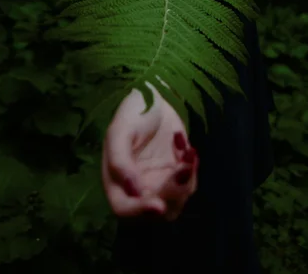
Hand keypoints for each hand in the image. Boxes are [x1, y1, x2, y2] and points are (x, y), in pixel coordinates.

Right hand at [102, 82, 198, 220]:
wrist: (154, 97)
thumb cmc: (132, 113)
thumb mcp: (120, 132)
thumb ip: (121, 162)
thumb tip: (133, 191)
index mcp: (116, 180)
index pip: (124, 208)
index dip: (140, 210)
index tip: (158, 205)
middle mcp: (137, 188)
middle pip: (156, 210)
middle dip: (172, 192)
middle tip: (182, 168)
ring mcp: (159, 182)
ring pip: (177, 200)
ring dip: (186, 179)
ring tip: (186, 151)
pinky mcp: (177, 173)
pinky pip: (189, 182)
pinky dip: (191, 166)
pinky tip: (183, 144)